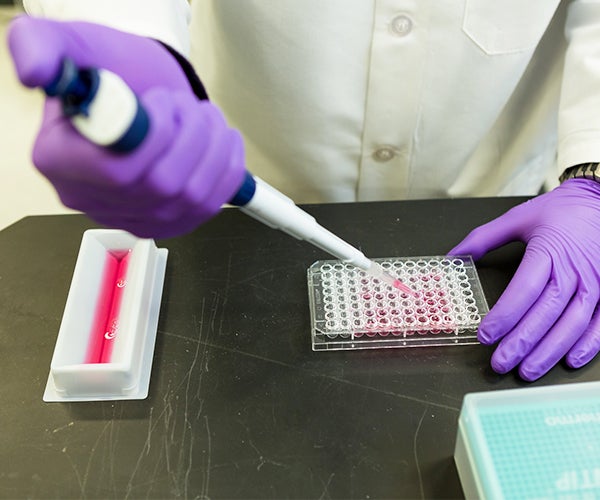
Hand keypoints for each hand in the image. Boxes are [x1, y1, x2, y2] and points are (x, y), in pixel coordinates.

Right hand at [8, 16, 244, 237]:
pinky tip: (222, 142)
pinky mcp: (166, 222)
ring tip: (205, 116)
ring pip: (191, 196)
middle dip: (191, 136)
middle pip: (162, 185)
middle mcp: (93, 198)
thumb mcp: (75, 45)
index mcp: (59, 161)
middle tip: (187, 104)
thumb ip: (45, 46)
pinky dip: (227, 169)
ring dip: (213, 148)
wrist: (144, 91)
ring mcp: (132, 216)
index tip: (163, 102)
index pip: (117, 171)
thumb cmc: (113, 70)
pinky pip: (208, 207)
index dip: (155, 136)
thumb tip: (35, 71)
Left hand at [449, 179, 599, 380]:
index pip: (523, 290)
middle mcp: (573, 270)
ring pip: (572, 324)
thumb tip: (452, 256)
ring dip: (550, 351)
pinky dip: (589, 345)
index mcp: (547, 252)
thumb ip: (484, 238)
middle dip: (521, 342)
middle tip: (500, 363)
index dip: (504, 316)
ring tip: (527, 371)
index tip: (485, 335)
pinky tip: (568, 360)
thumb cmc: (560, 210)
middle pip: (545, 312)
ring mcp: (595, 283)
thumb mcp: (519, 217)